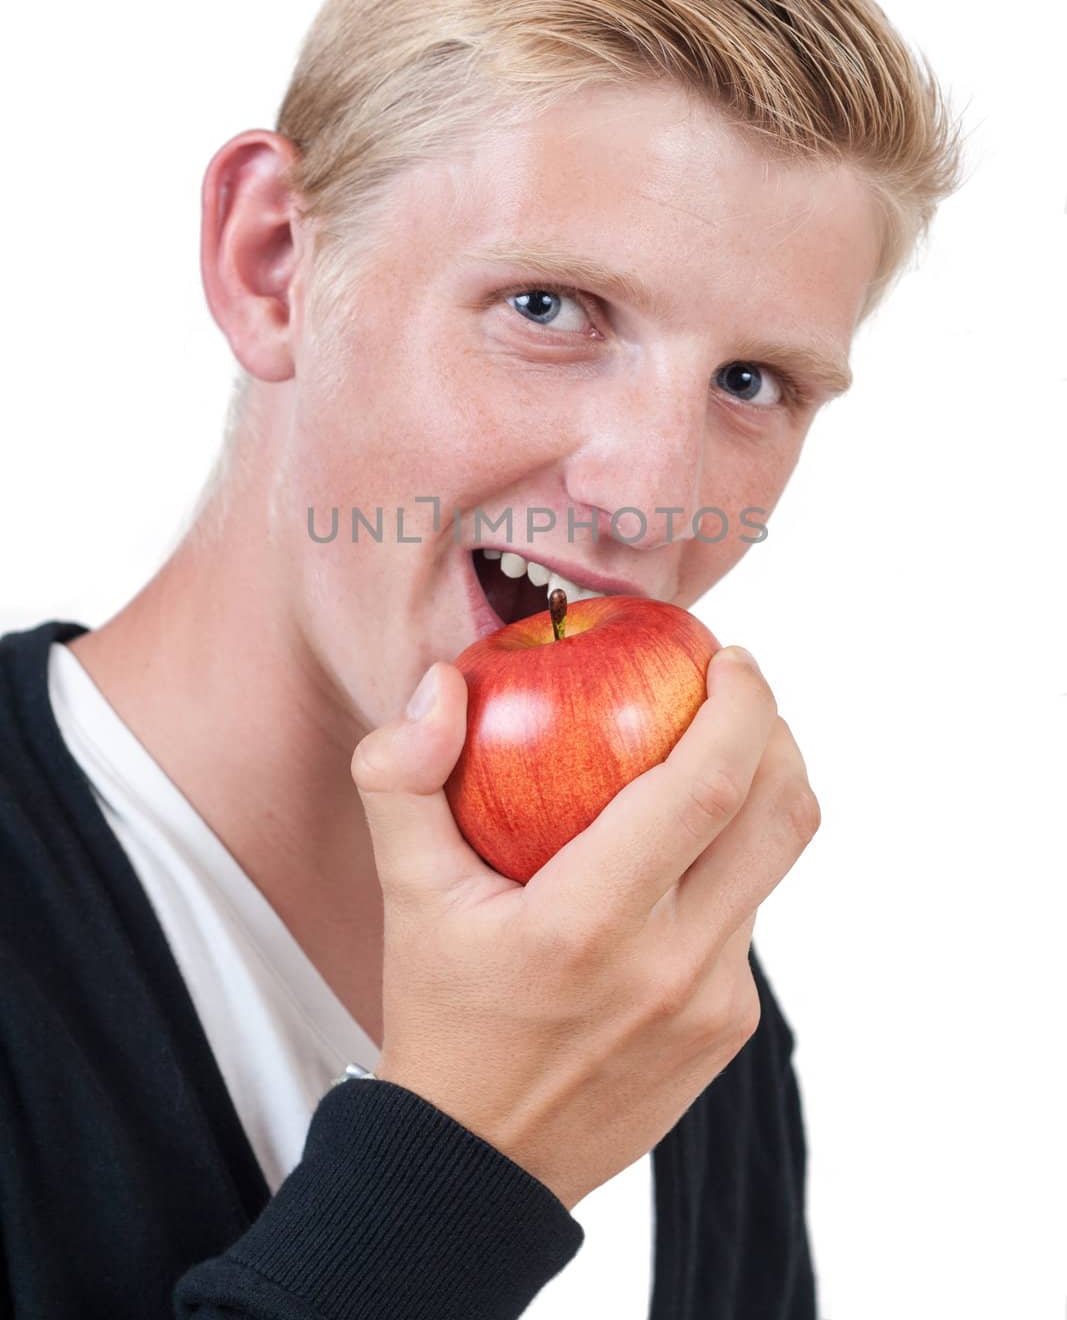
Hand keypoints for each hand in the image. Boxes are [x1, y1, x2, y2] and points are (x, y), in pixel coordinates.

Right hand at [350, 645, 819, 1211]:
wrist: (479, 1164)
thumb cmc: (443, 1012)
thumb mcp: (406, 895)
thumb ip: (403, 777)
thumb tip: (443, 683)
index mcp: (592, 923)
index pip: (708, 785)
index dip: (742, 706)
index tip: (729, 658)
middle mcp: (674, 966)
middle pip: (781, 816)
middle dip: (777, 732)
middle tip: (737, 691)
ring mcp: (714, 1005)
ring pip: (775, 866)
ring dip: (759, 795)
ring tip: (712, 757)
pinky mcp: (732, 1031)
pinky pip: (750, 919)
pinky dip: (730, 864)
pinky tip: (678, 857)